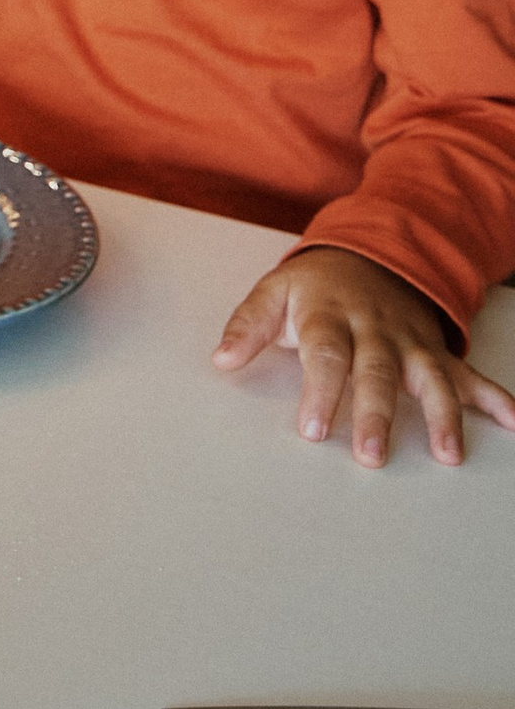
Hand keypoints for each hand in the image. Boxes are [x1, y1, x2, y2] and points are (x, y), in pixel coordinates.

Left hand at [212, 245, 514, 467]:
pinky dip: (496, 399)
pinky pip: (470, 376)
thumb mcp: (275, 292)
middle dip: (376, 414)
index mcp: (330, 316)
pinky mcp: (435, 353)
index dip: (320, 391)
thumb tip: (220, 360)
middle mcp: (375, 330)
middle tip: (372, 456)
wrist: (370, 252)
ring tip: (448, 454)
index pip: (326, 354)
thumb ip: (248, 326)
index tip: (314, 429)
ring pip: (429, 378)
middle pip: (377, 373)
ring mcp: (410, 343)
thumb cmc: (317, 285)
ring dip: (442, 415)